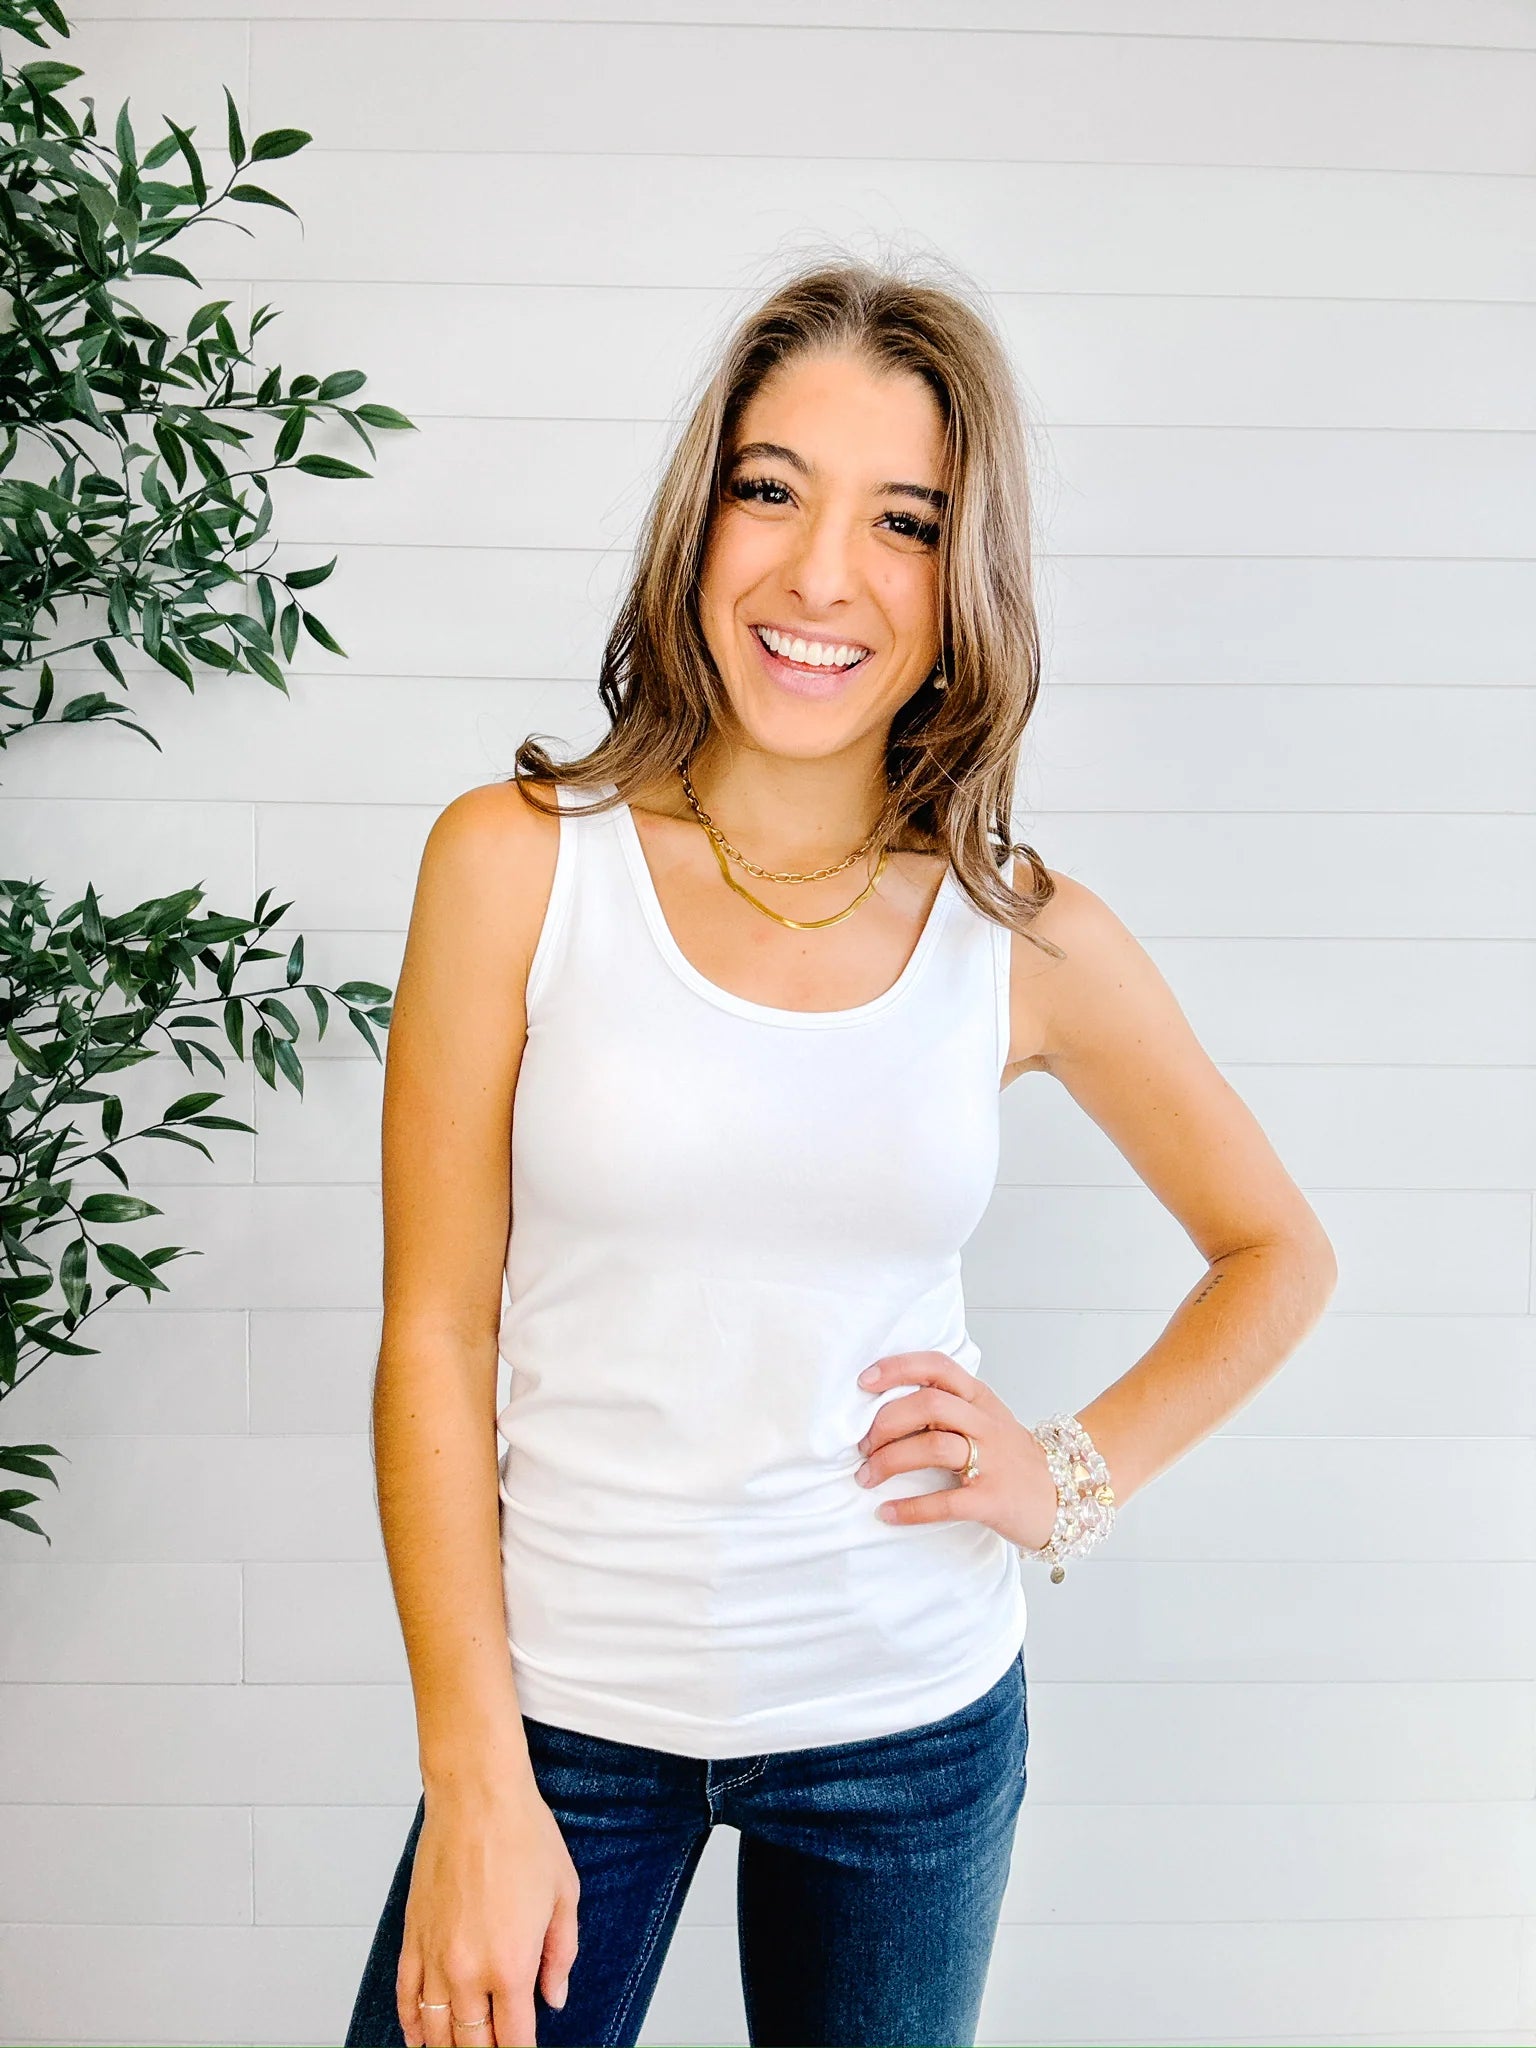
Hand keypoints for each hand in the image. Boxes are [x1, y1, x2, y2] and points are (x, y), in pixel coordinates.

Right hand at [400, 1773, 579, 2047]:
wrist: (477, 1796)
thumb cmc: (523, 1835)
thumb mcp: (564, 1894)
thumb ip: (560, 1954)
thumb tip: (554, 1996)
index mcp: (512, 1963)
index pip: (515, 2039)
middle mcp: (469, 1969)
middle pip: (472, 2044)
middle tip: (497, 2047)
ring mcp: (435, 1956)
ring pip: (436, 2030)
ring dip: (449, 2047)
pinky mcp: (413, 1937)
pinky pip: (406, 1997)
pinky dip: (413, 2024)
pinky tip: (420, 2037)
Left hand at [854, 1349, 1058, 1552]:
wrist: (1066, 1497)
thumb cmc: (1013, 1459)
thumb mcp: (985, 1420)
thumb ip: (947, 1408)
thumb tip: (884, 1409)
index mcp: (979, 1399)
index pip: (938, 1368)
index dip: (898, 1368)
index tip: (864, 1382)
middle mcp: (986, 1424)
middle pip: (928, 1405)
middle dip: (885, 1423)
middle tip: (861, 1446)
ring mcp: (992, 1461)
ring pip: (933, 1447)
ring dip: (889, 1462)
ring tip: (866, 1477)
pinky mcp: (992, 1499)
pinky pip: (945, 1501)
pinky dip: (910, 1508)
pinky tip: (887, 1512)